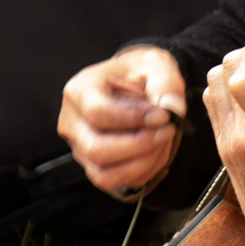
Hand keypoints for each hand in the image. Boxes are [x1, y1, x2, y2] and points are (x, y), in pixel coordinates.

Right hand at [59, 46, 186, 195]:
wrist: (136, 85)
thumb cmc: (140, 73)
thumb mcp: (156, 65)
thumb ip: (165, 83)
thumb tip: (172, 108)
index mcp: (80, 90)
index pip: (97, 113)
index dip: (133, 119)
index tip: (163, 116)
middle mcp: (72, 122)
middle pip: (97, 149)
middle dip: (139, 146)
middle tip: (168, 130)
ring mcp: (80, 147)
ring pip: (104, 174)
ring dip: (142, 163)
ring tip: (163, 140)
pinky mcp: (93, 166)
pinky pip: (116, 181)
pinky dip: (142, 171)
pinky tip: (157, 150)